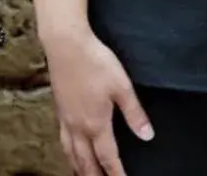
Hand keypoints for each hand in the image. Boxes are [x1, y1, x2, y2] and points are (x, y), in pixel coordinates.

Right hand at [42, 29, 150, 175]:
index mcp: (95, 123)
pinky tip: (70, 150)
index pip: (107, 158)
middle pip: (85, 161)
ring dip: (78, 168)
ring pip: (70, 153)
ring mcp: (65, 118)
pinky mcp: (58, 108)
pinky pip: (62, 140)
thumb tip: (147, 136)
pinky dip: (67, 153)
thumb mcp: (122, 87)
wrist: (65, 43)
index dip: (116, 174)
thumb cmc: (94, 62)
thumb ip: (134, 114)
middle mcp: (78, 126)